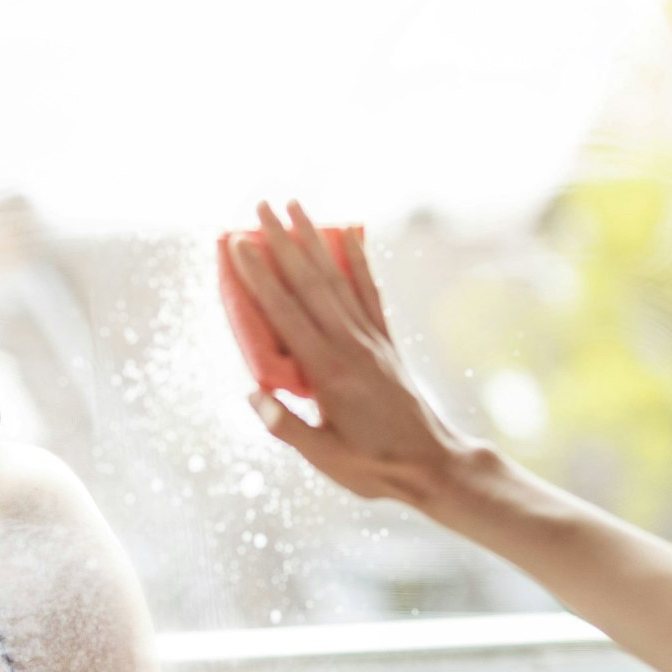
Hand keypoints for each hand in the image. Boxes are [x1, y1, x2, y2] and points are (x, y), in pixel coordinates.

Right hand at [228, 200, 482, 505]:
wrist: (433, 464)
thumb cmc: (373, 466)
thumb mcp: (323, 456)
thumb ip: (286, 426)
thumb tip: (251, 394)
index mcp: (328, 371)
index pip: (285, 313)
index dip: (259, 276)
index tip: (238, 243)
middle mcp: (350, 345)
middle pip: (309, 282)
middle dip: (282, 241)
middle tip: (260, 205)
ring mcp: (371, 339)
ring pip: (338, 278)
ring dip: (315, 239)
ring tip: (296, 206)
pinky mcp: (386, 342)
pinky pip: (369, 292)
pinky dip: (359, 260)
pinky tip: (350, 234)